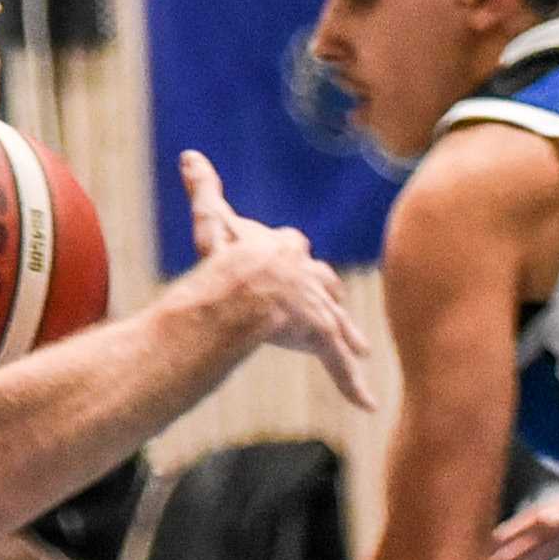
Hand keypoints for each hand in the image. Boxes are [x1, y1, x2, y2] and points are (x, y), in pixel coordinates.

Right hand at [180, 151, 376, 409]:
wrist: (246, 291)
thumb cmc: (226, 259)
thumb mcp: (214, 223)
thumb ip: (205, 190)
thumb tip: (191, 154)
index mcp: (286, 250)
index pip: (295, 250)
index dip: (294, 257)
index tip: (297, 258)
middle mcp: (309, 278)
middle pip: (324, 287)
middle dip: (328, 297)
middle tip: (334, 306)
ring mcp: (318, 309)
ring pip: (338, 327)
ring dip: (347, 339)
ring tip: (359, 351)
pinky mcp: (322, 338)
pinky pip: (339, 366)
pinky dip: (353, 385)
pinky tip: (368, 404)